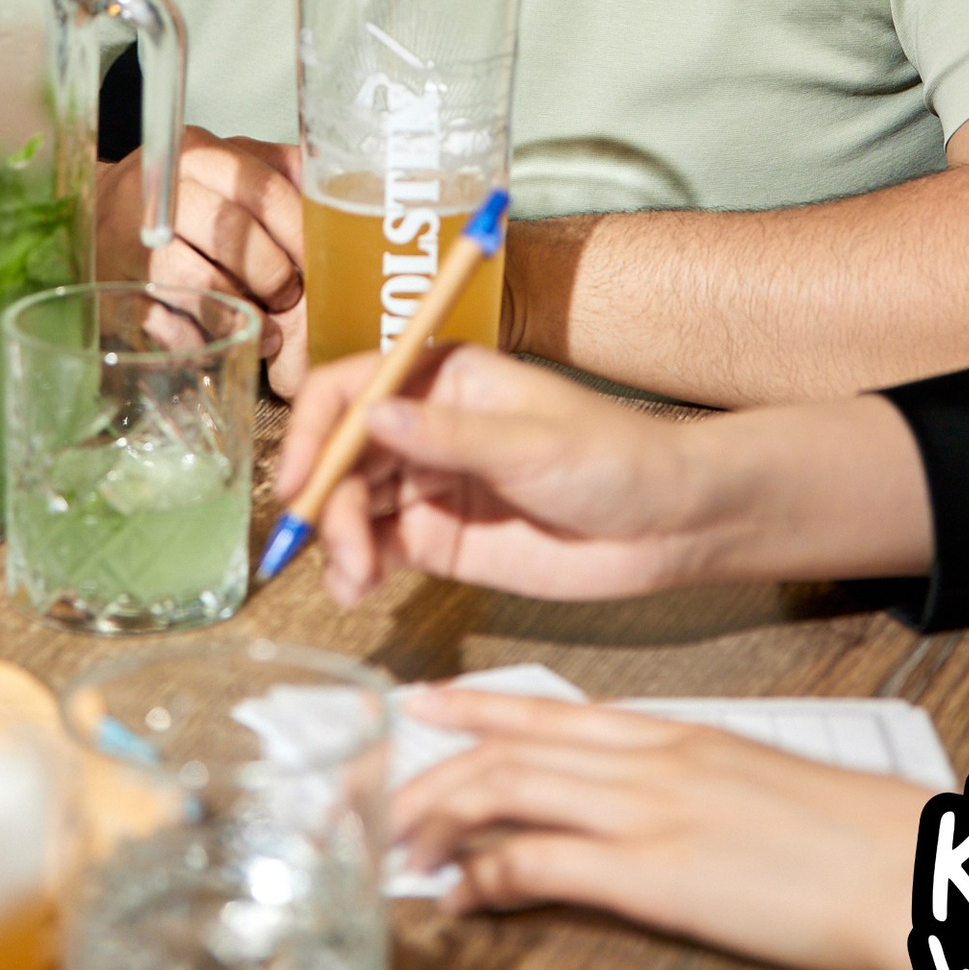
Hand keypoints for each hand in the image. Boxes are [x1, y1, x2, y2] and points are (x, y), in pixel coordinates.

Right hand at [96, 131, 310, 392]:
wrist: (96, 212)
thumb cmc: (181, 194)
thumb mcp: (225, 164)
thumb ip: (278, 169)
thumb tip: (340, 186)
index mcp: (198, 155)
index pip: (262, 189)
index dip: (298, 231)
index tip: (319, 260)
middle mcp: (161, 195)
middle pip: (232, 235)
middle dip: (273, 273)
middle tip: (289, 294)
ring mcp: (132, 247)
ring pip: (200, 284)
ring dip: (243, 312)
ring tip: (266, 326)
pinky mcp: (117, 294)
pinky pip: (170, 327)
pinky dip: (205, 341)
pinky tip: (225, 340)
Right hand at [277, 346, 724, 603]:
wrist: (668, 526)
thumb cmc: (614, 460)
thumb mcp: (533, 445)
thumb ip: (449, 437)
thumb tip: (370, 414)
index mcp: (446, 380)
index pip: (354, 387)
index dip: (315, 427)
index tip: (300, 476)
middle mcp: (427, 427)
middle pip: (342, 453)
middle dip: (324, 500)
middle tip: (338, 550)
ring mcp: (430, 486)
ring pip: (350, 506)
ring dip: (337, 542)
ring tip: (357, 582)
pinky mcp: (440, 541)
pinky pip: (376, 549)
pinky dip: (354, 570)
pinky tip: (358, 590)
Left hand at [391, 687, 926, 969]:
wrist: (903, 865)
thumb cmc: (847, 836)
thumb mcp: (754, 786)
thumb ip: (691, 785)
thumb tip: (642, 812)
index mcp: (675, 733)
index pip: (553, 709)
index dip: (479, 705)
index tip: (425, 704)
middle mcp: (650, 758)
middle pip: (512, 750)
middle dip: (435, 774)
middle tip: (383, 800)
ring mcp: (649, 810)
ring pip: (511, 791)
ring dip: (443, 820)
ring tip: (402, 849)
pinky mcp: (656, 873)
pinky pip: (544, 865)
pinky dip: (490, 878)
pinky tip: (462, 897)